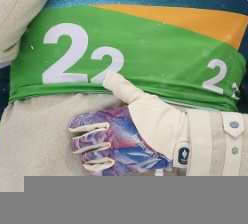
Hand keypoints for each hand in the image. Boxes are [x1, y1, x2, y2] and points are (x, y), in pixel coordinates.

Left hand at [68, 71, 189, 175]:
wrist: (176, 137)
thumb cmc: (158, 115)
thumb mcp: (140, 97)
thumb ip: (122, 87)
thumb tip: (108, 75)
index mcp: (113, 119)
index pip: (86, 122)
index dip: (76, 124)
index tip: (72, 126)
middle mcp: (112, 137)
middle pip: (86, 142)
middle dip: (77, 143)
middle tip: (74, 144)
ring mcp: (118, 153)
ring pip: (93, 158)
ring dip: (86, 158)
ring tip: (83, 157)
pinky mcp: (126, 166)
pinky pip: (106, 171)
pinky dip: (97, 171)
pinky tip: (93, 170)